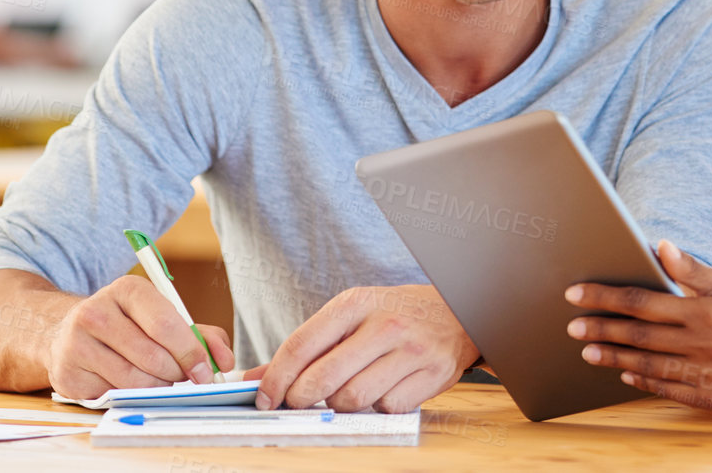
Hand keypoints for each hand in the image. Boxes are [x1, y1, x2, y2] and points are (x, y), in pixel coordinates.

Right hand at [44, 274, 234, 400]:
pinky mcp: (67, 374)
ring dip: (156, 387)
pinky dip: (129, 395)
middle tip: (182, 377)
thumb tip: (225, 361)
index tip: (205, 370)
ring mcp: (77, 343)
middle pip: (153, 357)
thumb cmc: (129, 326)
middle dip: (176, 374)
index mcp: (127, 290)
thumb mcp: (164, 318)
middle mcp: (96, 311)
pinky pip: (113, 395)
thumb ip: (202, 335)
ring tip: (157, 379)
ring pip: (135, 380)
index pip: (166, 324)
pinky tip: (126, 382)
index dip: (191, 352)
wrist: (69, 333)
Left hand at [254, 284, 479, 412]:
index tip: (263, 397)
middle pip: (324, 379)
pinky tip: (382, 389)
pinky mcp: (433, 374)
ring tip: (345, 390)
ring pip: (353, 398)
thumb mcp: (350, 314)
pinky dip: (378, 406)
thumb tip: (256, 377)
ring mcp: (411, 350)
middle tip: (296, 403)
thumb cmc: (392, 314)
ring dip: (340, 404)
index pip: (301, 345)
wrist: (455, 310)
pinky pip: (387, 408)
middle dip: (300, 399)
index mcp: (355, 303)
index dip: (275, 377)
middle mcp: (384, 324)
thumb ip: (307, 345)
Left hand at [566, 240, 711, 413]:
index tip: (576, 294)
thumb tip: (659, 246)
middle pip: (639, 335)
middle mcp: (706, 344)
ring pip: (648, 365)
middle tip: (571, 326)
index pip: (643, 301)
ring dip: (613, 357)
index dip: (605, 296)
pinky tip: (624, 371)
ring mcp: (708, 375)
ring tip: (587, 350)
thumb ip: (691, 269)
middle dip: (601, 328)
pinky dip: (643, 381)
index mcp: (706, 311)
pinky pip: (668, 390)